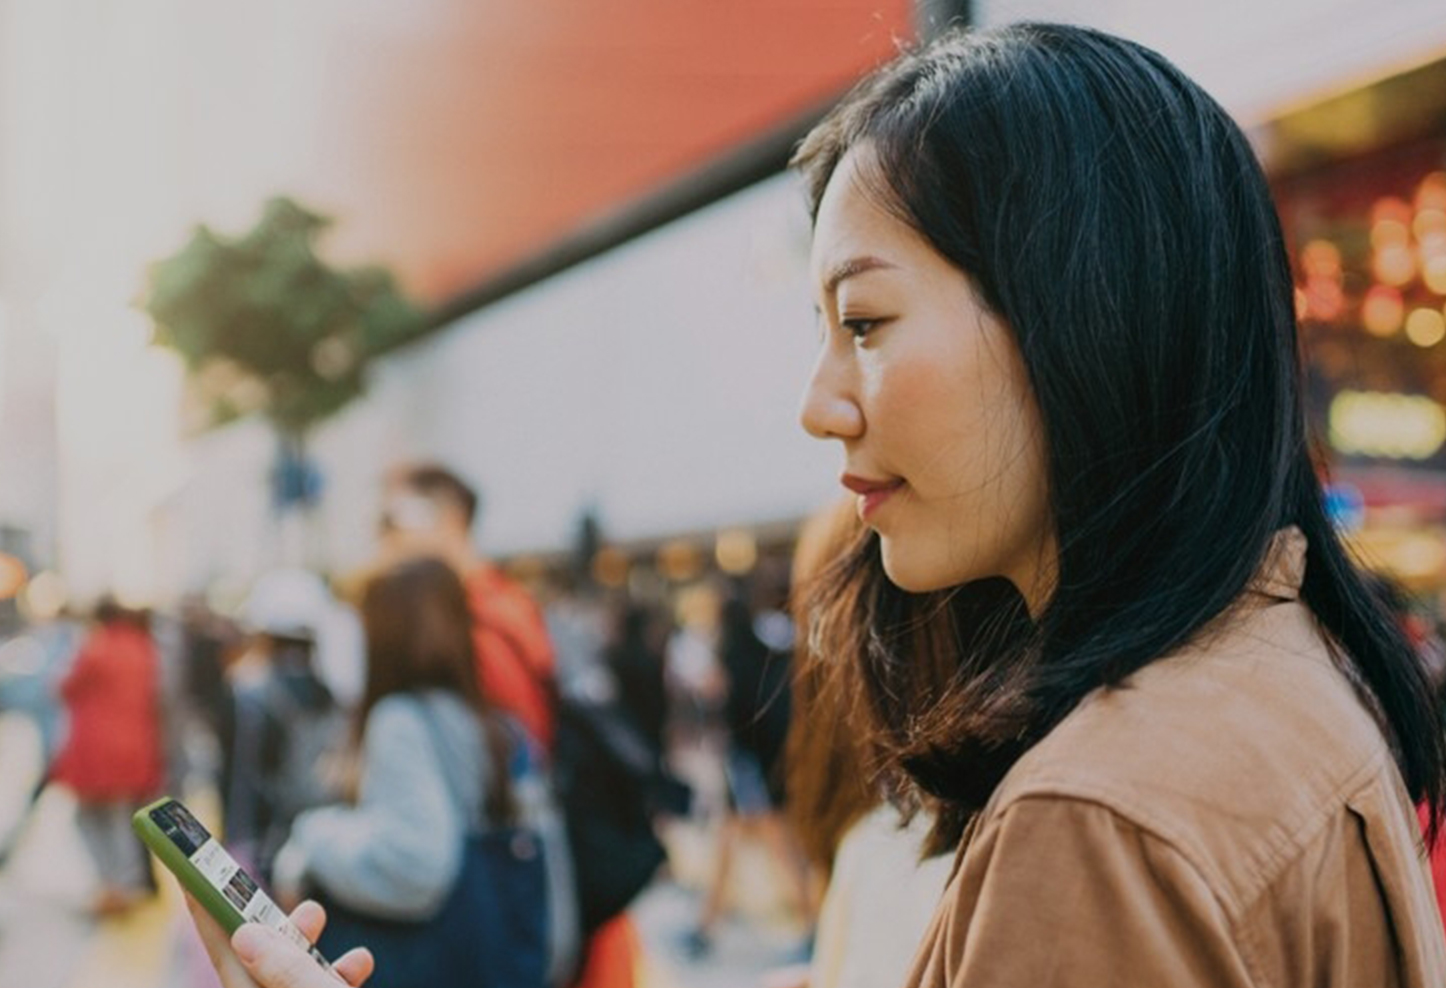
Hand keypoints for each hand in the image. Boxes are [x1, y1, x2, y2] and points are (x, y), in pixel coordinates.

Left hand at [187, 895, 373, 987]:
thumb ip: (285, 970)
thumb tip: (245, 934)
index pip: (224, 951)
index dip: (206, 910)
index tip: (191, 874)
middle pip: (255, 959)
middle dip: (271, 921)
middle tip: (283, 894)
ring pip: (287, 971)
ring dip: (304, 941)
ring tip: (318, 916)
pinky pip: (315, 985)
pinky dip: (335, 970)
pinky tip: (359, 962)